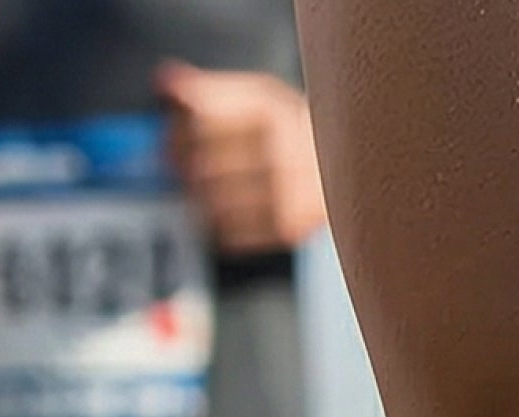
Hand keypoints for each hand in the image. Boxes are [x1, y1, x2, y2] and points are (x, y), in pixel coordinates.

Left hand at [155, 65, 325, 254]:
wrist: (353, 172)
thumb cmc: (298, 133)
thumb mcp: (261, 98)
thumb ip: (212, 91)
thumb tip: (165, 82)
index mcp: (271, 109)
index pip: (201, 120)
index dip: (175, 132)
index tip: (167, 140)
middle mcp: (282, 149)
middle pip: (202, 163)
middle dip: (182, 168)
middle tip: (178, 168)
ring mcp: (287, 192)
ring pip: (213, 201)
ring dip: (199, 198)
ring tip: (201, 191)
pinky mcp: (289, 228)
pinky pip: (232, 233)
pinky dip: (219, 226)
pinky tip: (223, 214)